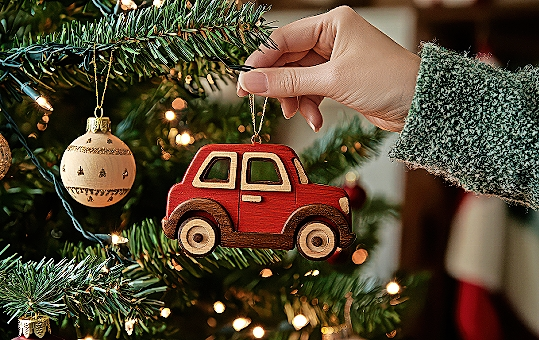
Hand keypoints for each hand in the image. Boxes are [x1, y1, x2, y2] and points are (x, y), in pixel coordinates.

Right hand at [237, 6, 419, 131]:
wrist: (420, 105)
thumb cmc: (387, 81)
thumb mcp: (332, 80)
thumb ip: (288, 82)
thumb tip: (251, 82)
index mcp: (332, 23)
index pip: (283, 39)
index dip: (260, 61)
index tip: (243, 82)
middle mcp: (332, 38)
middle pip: (288, 60)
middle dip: (278, 84)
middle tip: (259, 101)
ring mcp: (335, 60)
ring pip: (298, 78)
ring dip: (295, 99)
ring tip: (297, 114)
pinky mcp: (339, 80)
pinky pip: (312, 90)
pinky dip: (309, 105)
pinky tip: (315, 120)